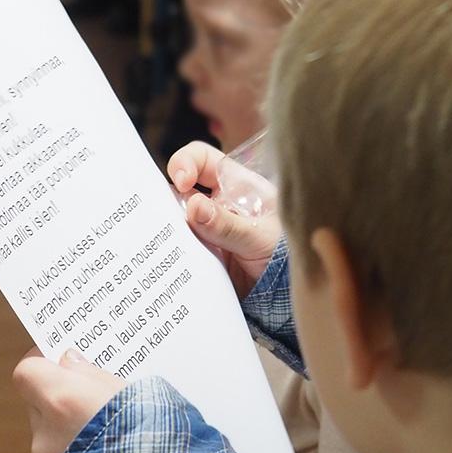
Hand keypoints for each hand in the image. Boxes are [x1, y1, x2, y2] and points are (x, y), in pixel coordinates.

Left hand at [13, 347, 125, 452]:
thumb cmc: (146, 433)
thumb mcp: (127, 388)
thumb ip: (90, 373)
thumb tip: (69, 361)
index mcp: (62, 400)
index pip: (27, 371)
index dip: (42, 361)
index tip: (60, 357)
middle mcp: (46, 432)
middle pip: (38, 401)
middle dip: (59, 394)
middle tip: (89, 390)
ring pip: (48, 430)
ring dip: (67, 423)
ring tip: (103, 422)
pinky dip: (73, 450)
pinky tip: (100, 447)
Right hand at [168, 141, 282, 296]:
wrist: (289, 294)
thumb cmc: (285, 253)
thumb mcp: (259, 237)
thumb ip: (228, 225)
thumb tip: (193, 206)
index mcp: (234, 186)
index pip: (202, 159)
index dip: (186, 163)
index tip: (182, 182)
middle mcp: (216, 204)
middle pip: (179, 190)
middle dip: (166, 200)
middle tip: (163, 218)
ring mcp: (206, 229)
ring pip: (174, 221)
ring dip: (167, 230)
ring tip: (162, 243)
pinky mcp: (200, 255)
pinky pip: (178, 250)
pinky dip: (169, 255)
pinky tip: (166, 264)